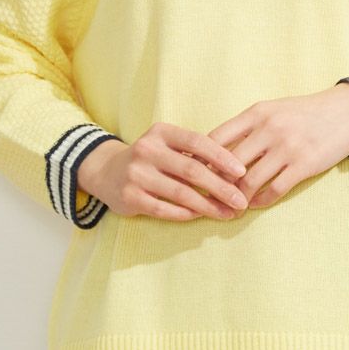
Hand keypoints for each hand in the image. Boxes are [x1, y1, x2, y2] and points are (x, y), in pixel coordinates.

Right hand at [77, 122, 249, 220]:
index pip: (197, 141)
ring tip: (227, 213)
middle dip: (221, 187)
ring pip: (181, 193)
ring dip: (208, 206)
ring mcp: (136, 174)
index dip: (222, 157)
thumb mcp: (166, 145)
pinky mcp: (130, 197)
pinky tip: (200, 217)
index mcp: (161, 132)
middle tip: (241, 201)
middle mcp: (147, 150)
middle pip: (192, 170)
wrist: (106, 171)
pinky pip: (164, 209)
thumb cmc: (150, 159)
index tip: (242, 172)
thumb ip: (193, 153)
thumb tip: (233, 172)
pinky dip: (186, 214)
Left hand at [206, 84, 348, 209]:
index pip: (216, 138)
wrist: (346, 110)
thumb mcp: (272, 110)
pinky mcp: (304, 165)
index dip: (201, 159)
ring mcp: (287, 147)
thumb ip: (246, 127)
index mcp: (256, 113)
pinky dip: (261, 201)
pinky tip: (256, 204)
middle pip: (228, 164)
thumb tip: (215, 150)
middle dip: (215, 185)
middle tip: (208, 199)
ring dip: (237, 198)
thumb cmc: (303, 112)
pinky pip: (274, 190)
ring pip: (249, 181)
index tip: (195, 174)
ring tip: (231, 206)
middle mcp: (268, 129)